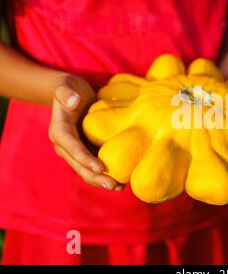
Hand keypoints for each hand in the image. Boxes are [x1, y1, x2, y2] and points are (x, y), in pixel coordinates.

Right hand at [48, 75, 123, 190]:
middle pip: (79, 166)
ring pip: (86, 170)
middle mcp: (65, 146)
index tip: (101, 168)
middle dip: (96, 177)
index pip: (72, 148)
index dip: (85, 159)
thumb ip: (66, 92)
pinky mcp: (85, 152)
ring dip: (101, 180)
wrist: (71, 95)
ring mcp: (75, 151)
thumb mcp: (66, 85)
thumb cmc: (69, 88)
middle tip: (113, 185)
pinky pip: (94, 166)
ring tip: (119, 187)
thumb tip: (74, 102)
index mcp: (59, 131)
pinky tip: (121, 180)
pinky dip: (105, 174)